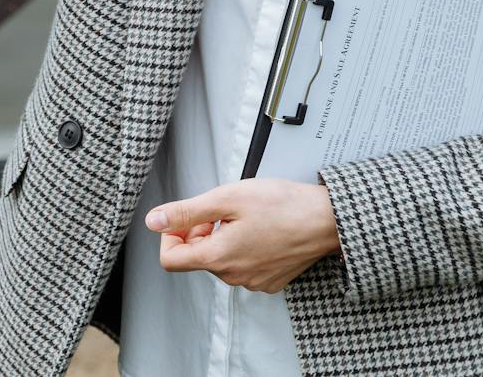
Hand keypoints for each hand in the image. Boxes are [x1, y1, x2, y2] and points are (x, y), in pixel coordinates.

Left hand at [146, 178, 340, 292]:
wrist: (328, 220)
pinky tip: (260, 230)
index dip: (171, 235)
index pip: (170, 260)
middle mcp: (235, 277)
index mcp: (219, 259)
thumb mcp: (226, 198)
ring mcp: (254, 282)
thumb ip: (185, 212)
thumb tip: (154, 221)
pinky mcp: (271, 281)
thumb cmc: (283, 205)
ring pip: (220, 261)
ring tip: (245, 218)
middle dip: (200, 233)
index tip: (186, 218)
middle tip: (223, 211)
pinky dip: (242, 248)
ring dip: (222, 239)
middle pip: (197, 258)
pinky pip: (242, 266)